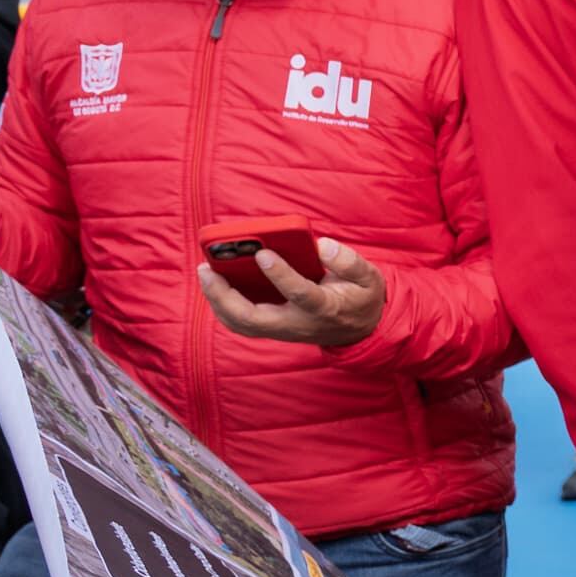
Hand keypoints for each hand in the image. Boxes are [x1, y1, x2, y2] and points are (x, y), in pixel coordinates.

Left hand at [194, 238, 385, 347]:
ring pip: (241, 324)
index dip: (280, 274)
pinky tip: (214, 284)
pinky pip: (240, 322)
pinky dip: (222, 304)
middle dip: (224, 295)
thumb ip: (349, 261)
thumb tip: (322, 245)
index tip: (263, 253)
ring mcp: (282, 329)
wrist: (360, 330)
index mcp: (325, 308)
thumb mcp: (370, 277)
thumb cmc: (361, 297)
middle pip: (253, 319)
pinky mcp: (272, 328)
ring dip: (217, 301)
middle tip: (207, 268)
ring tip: (206, 272)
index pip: (300, 293)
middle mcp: (298, 323)